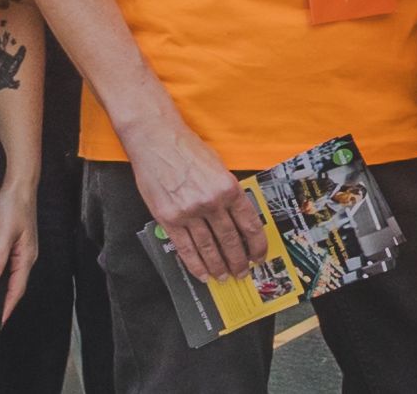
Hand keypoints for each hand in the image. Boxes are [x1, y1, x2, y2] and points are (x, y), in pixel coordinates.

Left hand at [0, 170, 41, 319]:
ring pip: (12, 277)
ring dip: (3, 292)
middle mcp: (26, 256)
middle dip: (6, 304)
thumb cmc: (13, 206)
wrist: (19, 185)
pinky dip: (1, 278)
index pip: (16, 289)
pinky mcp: (14, 243)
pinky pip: (8, 267)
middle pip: (16, 286)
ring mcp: (21, 250)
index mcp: (26, 256)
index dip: (7, 307)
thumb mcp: (4, 231)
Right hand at [122, 119, 263, 280]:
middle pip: (230, 240)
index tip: (259, 256)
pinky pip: (185, 248)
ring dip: (218, 266)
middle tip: (243, 272)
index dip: (257, 245)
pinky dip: (195, 264)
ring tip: (225, 276)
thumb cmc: (187, 149)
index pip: (250, 224)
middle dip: (239, 260)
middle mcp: (211, 202)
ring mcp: (189, 212)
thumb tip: (238, 218)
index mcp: (229, 188)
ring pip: (209, 248)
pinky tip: (202, 274)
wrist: (156, 140)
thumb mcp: (219, 167)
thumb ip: (228, 192)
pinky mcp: (169, 218)